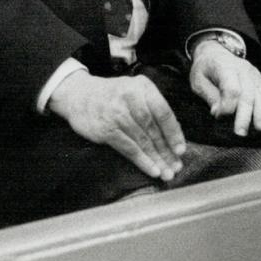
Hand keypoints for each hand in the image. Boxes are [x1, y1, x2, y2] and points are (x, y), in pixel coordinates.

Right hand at [46, 71, 185, 180]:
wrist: (78, 95)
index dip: (174, 133)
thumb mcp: (134, 91)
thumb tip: (173, 136)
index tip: (181, 150)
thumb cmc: (113, 96)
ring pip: (143, 141)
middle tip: (176, 167)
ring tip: (167, 173)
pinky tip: (152, 170)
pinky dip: (142, 161)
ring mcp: (117, 113)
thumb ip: (152, 108)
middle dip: (167, 151)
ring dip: (157, 159)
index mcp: (142, 86)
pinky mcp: (106, 129)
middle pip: (154, 129)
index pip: (163, 112)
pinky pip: (129, 148)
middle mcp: (131, 97)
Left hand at [189, 42, 260, 136]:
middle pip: (248, 95)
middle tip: (241, 133)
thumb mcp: (198, 80)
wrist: (215, 53)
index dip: (227, 106)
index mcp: (225, 68)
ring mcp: (254, 76)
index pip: (232, 89)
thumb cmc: (205, 69)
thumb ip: (209, 96)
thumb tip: (218, 112)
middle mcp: (243, 71)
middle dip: (245, 116)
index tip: (218, 117)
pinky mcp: (260, 82)